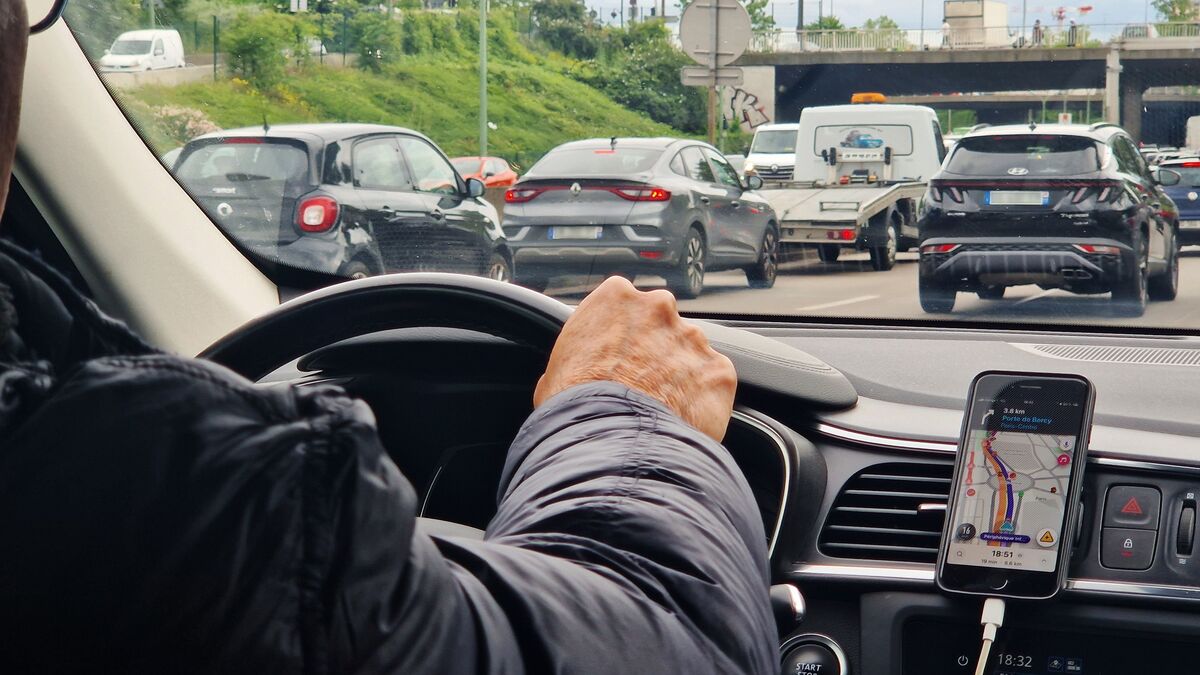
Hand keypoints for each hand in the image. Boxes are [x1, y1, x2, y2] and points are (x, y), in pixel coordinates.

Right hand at [534, 277, 736, 440]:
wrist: (611, 440)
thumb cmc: (574, 406)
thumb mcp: (555, 372)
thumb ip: (579, 356)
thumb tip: (577, 375)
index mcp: (615, 297)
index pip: (623, 304)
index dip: (619, 334)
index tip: (616, 356)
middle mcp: (659, 308)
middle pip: (661, 323)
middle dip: (654, 348)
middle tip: (638, 384)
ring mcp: (693, 338)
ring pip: (690, 353)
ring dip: (679, 374)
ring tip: (659, 410)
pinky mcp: (719, 371)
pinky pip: (713, 383)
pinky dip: (702, 400)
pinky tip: (681, 421)